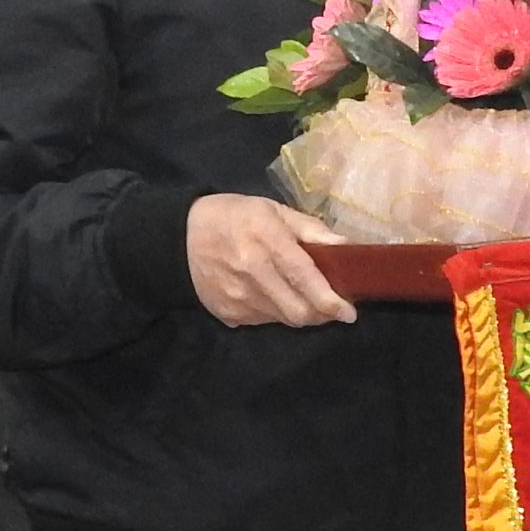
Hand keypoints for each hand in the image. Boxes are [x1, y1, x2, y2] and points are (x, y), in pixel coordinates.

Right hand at [187, 193, 354, 328]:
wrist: (180, 237)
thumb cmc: (234, 216)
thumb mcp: (272, 210)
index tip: (349, 312)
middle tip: (330, 306)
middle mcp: (251, 272)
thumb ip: (309, 229)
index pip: (304, 277)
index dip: (330, 299)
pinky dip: (276, 312)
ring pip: (283, 319)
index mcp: (265, 239)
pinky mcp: (227, 314)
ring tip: (300, 295)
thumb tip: (346, 246)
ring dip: (299, 312)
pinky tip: (271, 294)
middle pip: (298, 311)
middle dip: (320, 314)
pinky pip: (263, 321)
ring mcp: (237, 297)